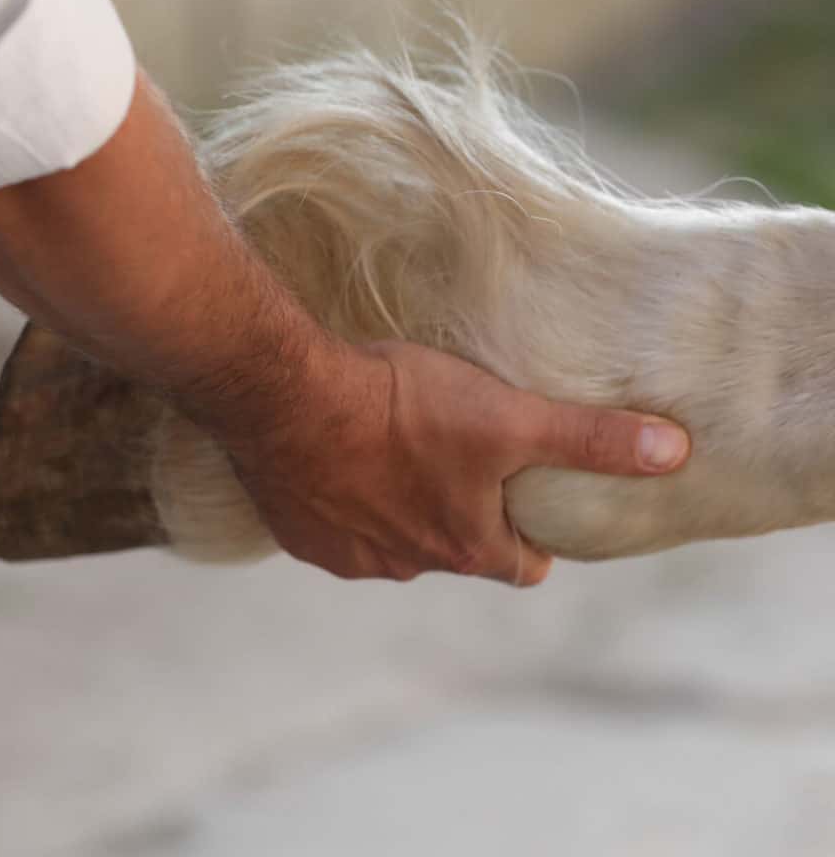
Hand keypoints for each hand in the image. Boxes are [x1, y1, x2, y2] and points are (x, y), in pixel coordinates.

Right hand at [224, 339, 690, 585]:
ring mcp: (349, 555)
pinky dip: (349, 504)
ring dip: (403, 508)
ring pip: (395, 541)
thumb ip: (589, 440)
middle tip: (466, 460)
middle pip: (457, 550)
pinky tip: (345, 460)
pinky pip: (338, 530)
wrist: (289, 398)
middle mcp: (406, 564)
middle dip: (467, 515)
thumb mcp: (508, 417)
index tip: (532, 500)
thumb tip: (675, 453)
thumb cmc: (400, 407)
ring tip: (402, 451)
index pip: (523, 567)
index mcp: (462, 545)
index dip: (535, 536)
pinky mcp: (301, 536)